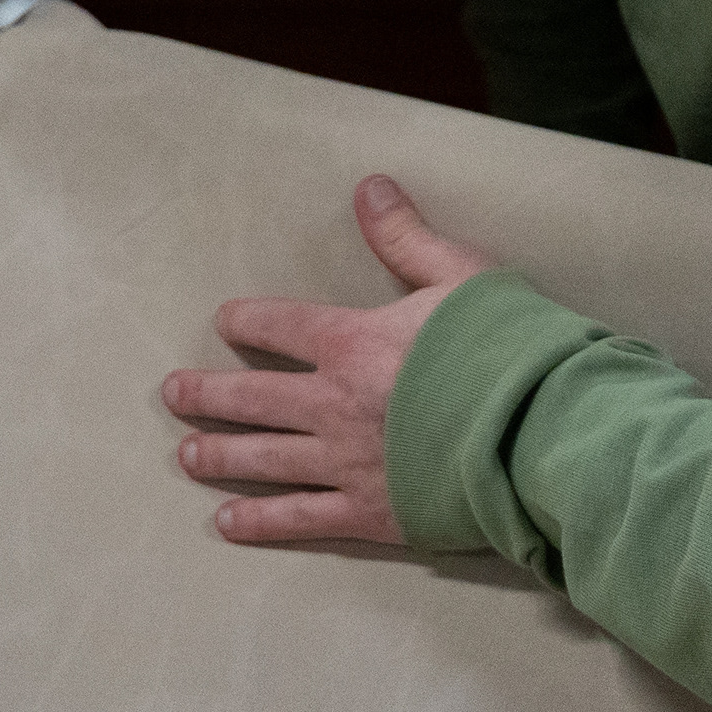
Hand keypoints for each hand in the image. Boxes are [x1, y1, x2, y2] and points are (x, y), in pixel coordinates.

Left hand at [163, 176, 494, 545]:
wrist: (537, 431)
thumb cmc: (507, 349)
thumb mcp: (461, 275)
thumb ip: (406, 237)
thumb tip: (369, 188)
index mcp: (353, 342)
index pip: (281, 324)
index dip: (247, 318)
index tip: (224, 318)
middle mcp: (334, 403)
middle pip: (253, 396)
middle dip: (208, 394)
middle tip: (173, 393)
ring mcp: (346, 462)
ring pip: (264, 459)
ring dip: (220, 454)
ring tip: (186, 454)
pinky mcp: (369, 512)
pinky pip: (300, 518)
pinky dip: (261, 521)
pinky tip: (228, 523)